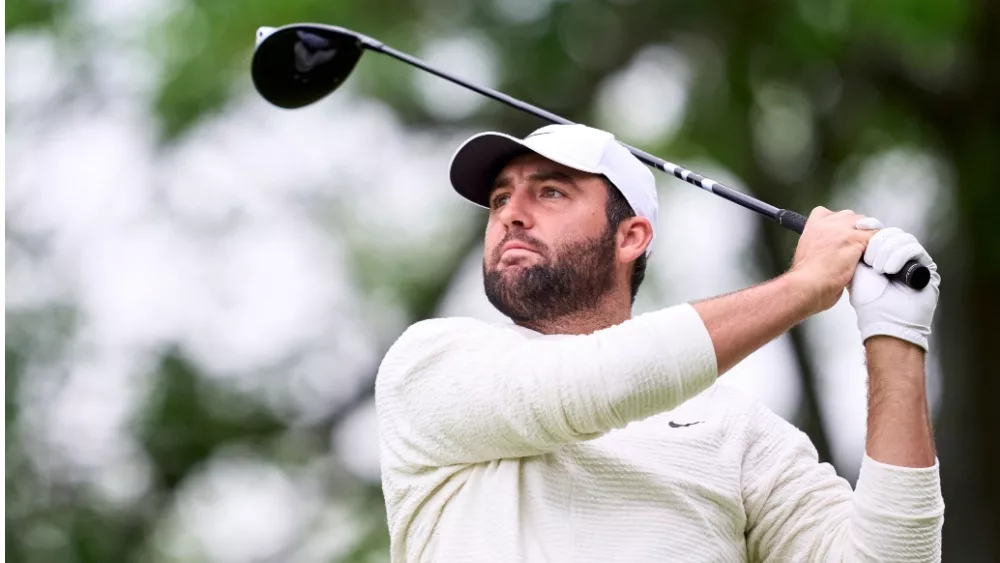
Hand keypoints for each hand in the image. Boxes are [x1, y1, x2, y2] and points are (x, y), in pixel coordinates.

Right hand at [789, 207, 876, 314]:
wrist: (807, 285)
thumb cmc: (805, 280)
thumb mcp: (806, 256)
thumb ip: (820, 248)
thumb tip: (833, 254)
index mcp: (812, 227)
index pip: (828, 213)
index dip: (839, 223)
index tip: (842, 234)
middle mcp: (826, 224)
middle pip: (851, 216)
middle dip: (857, 230)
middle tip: (857, 248)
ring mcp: (842, 230)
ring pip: (867, 224)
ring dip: (869, 237)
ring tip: (866, 254)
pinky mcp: (856, 240)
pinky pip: (877, 237)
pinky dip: (878, 248)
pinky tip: (872, 260)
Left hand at [848, 221, 940, 350]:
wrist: (884, 320)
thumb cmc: (868, 301)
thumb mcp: (857, 270)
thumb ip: (858, 250)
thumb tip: (856, 228)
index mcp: (881, 255)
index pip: (879, 231)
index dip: (871, 226)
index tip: (859, 225)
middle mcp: (898, 256)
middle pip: (891, 232)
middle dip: (878, 242)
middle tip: (870, 260)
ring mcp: (913, 261)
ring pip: (903, 238)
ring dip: (887, 251)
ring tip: (879, 269)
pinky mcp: (926, 267)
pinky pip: (914, 248)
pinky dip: (899, 255)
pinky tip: (889, 270)